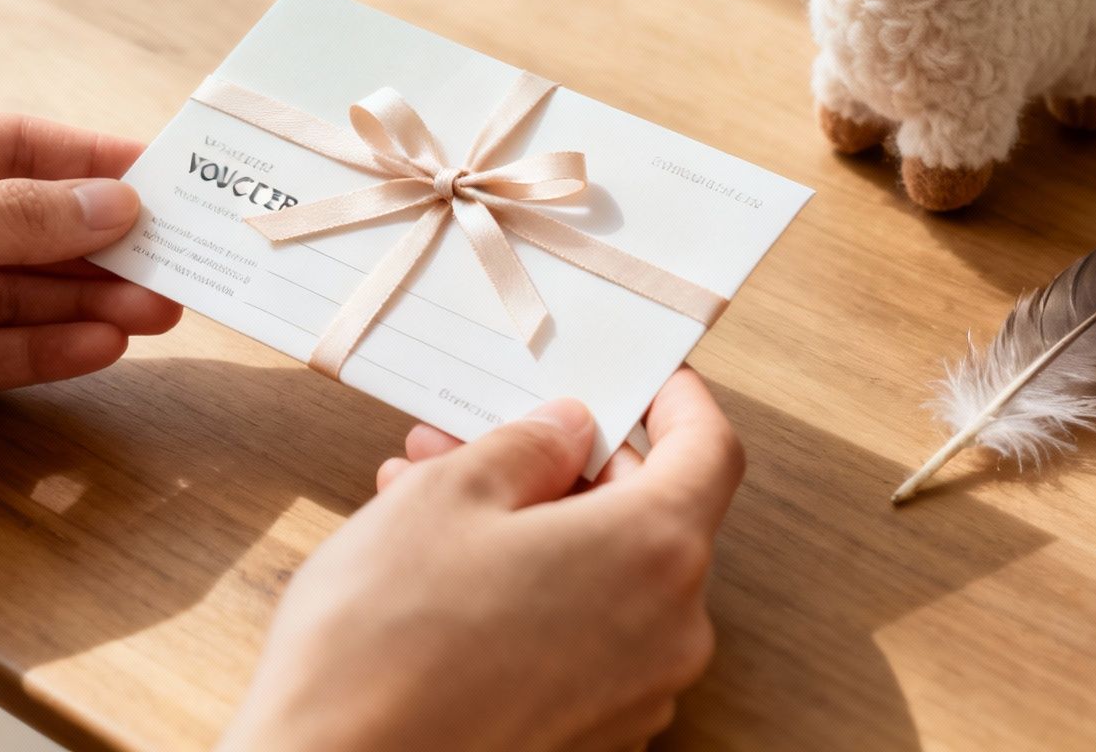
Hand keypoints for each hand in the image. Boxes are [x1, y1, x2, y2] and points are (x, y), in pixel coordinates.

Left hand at [0, 108, 177, 562]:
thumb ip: (15, 218)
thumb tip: (115, 202)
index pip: (12, 146)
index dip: (93, 160)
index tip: (171, 176)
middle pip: (22, 224)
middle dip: (101, 244)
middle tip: (183, 261)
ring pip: (13, 291)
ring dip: (86, 300)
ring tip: (163, 311)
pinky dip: (43, 347)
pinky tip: (102, 347)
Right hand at [221, 368, 743, 751]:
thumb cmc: (384, 641)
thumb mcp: (446, 496)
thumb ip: (527, 447)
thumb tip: (567, 430)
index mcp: (654, 551)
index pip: (710, 452)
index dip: (680, 402)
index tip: (651, 379)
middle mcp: (669, 632)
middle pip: (650, 515)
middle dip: (567, 466)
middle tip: (482, 436)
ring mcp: (636, 697)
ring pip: (604, 577)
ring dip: (534, 528)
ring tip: (428, 497)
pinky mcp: (592, 738)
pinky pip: (583, 639)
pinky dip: (532, 594)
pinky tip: (444, 575)